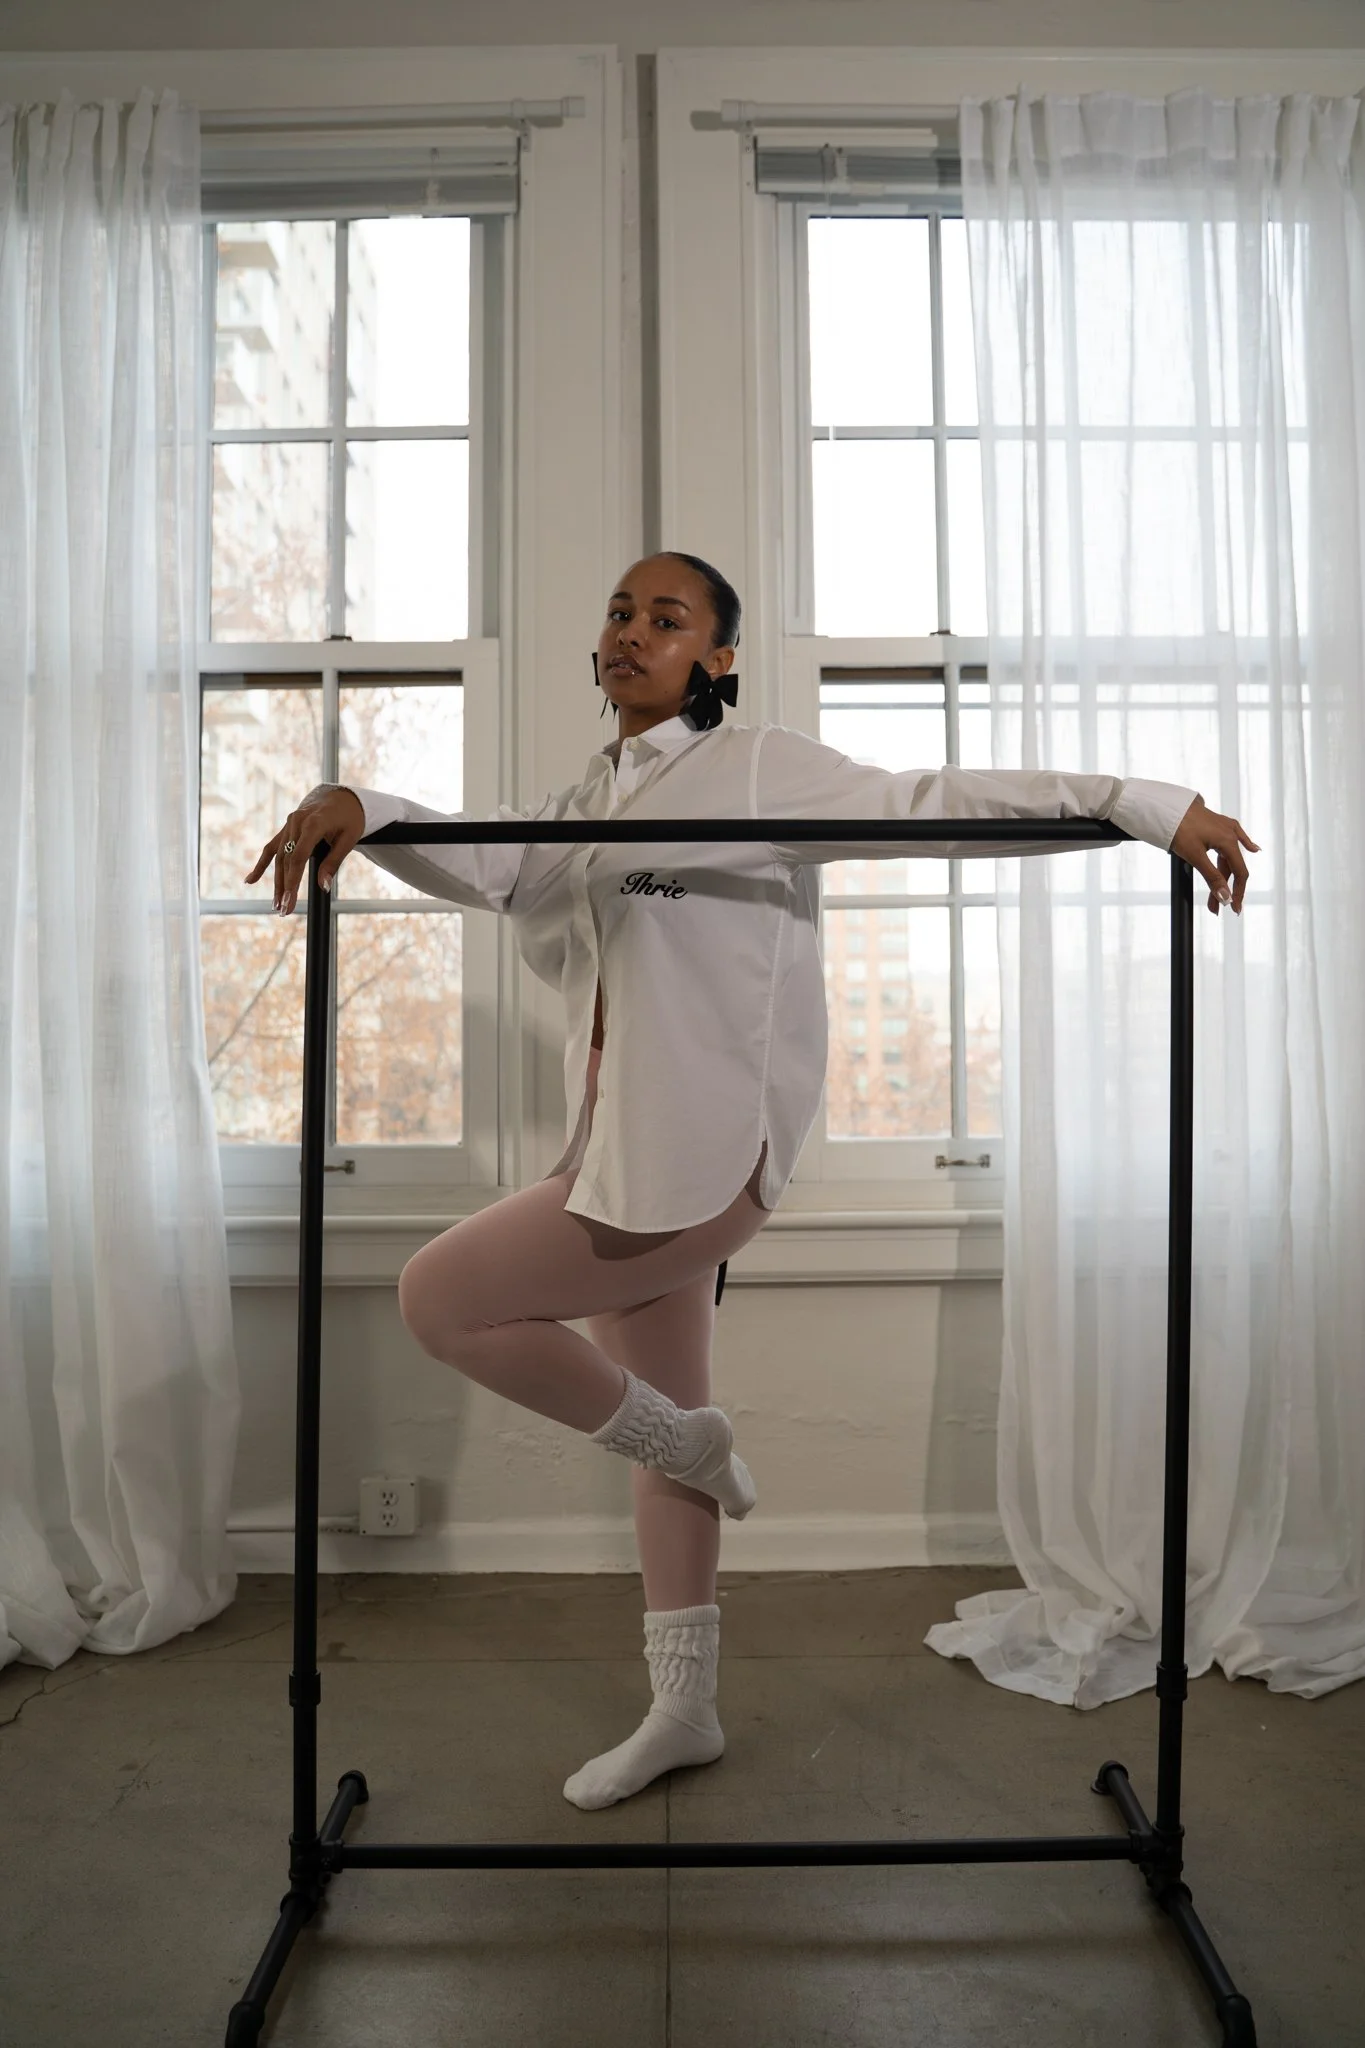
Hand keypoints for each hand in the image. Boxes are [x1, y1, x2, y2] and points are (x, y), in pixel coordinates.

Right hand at [243, 784, 366, 915]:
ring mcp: (289, 824)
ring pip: (278, 857)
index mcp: (314, 823)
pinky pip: (271, 848)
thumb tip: (323, 887)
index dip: (293, 881)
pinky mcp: (286, 829)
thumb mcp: (349, 839)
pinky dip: (261, 865)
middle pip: (286, 860)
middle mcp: (297, 822)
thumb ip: (334, 862)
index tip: (290, 900)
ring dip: (276, 882)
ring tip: (276, 904)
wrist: (341, 797)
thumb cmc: (349, 818)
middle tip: (283, 911)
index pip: (299, 857)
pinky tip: (250, 881)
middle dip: (284, 887)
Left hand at [1169, 797, 1258, 915]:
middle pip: (1232, 867)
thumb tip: (1225, 897)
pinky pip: (1235, 838)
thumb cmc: (1180, 828)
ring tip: (1213, 897)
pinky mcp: (1219, 824)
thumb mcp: (1195, 856)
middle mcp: (1231, 833)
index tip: (1233, 908)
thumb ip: (1212, 877)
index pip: (1239, 873)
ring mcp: (1226, 827)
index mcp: (1228, 841)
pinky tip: (1253, 849)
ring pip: (1228, 858)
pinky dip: (1243, 846)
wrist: (1169, 807)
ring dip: (1222, 877)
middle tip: (1215, 908)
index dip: (1237, 892)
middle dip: (1225, 889)